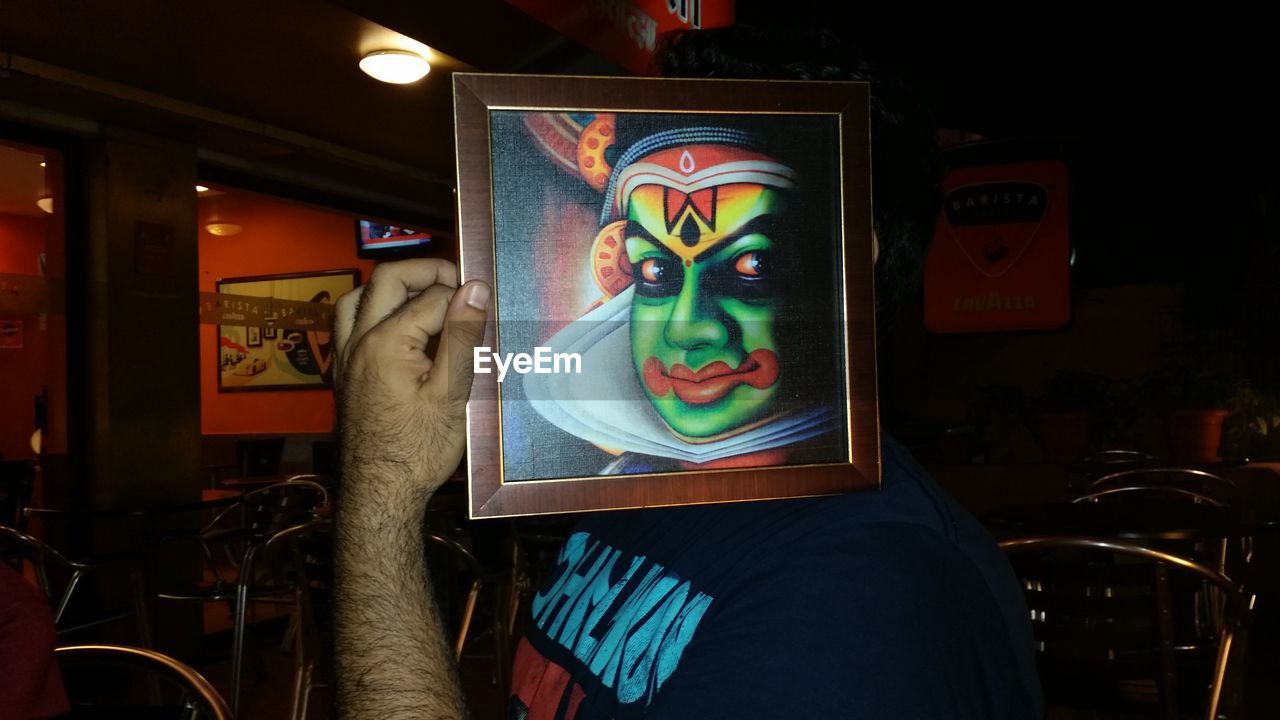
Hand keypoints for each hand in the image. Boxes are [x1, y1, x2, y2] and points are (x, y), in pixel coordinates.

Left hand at [333, 259, 489, 502]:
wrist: (380, 494)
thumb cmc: (418, 451)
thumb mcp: (452, 393)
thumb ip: (462, 336)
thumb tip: (475, 289)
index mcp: (386, 343)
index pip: (432, 297)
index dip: (463, 296)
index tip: (486, 304)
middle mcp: (358, 342)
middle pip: (387, 280)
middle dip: (425, 272)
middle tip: (457, 283)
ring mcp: (346, 357)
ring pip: (358, 298)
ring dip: (391, 288)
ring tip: (424, 297)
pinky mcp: (344, 374)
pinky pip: (348, 324)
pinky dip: (372, 312)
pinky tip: (397, 329)